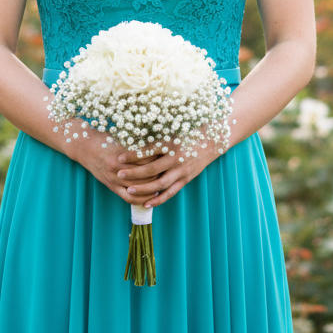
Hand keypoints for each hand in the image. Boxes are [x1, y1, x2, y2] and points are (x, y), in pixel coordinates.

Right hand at [64, 127, 161, 205]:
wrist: (83, 146)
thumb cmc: (104, 138)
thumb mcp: (121, 136)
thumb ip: (138, 141)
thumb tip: (158, 141)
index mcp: (122, 154)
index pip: (146, 161)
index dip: (159, 160)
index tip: (168, 158)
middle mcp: (117, 169)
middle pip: (145, 175)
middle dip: (159, 174)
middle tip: (169, 171)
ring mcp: (113, 179)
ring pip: (138, 189)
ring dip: (152, 188)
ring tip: (163, 183)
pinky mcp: (111, 186)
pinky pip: (128, 198)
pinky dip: (141, 199)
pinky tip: (150, 196)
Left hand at [109, 138, 223, 208]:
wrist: (213, 138)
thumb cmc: (189, 130)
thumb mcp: (172, 128)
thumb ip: (156, 135)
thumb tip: (134, 136)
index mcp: (171, 143)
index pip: (148, 151)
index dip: (133, 155)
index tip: (119, 158)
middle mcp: (176, 158)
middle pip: (151, 170)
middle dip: (134, 173)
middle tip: (119, 175)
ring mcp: (182, 170)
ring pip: (160, 184)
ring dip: (143, 189)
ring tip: (128, 190)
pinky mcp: (186, 179)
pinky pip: (171, 192)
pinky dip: (158, 199)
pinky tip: (146, 203)